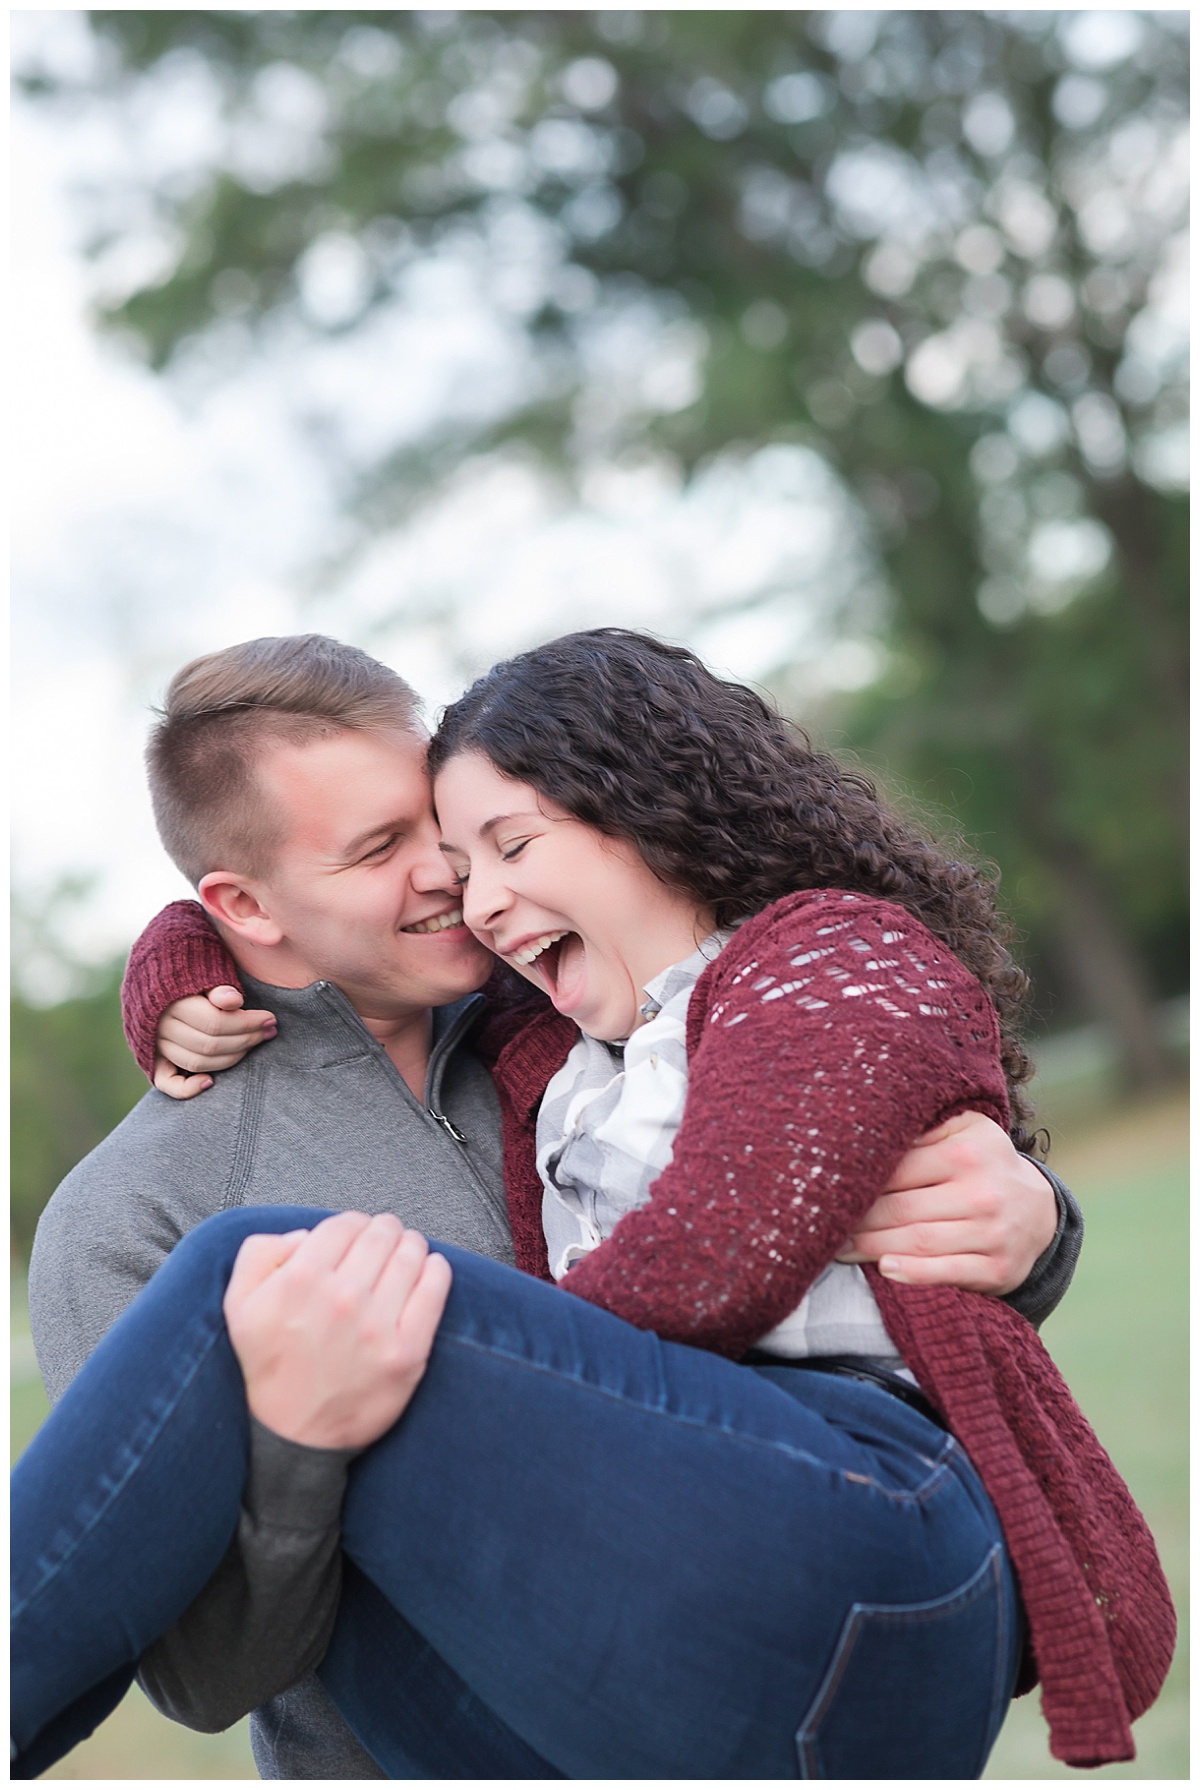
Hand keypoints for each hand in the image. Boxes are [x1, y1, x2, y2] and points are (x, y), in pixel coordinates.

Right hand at [153, 986, 277, 1099]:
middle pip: (210, 1044)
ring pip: (197, 1063)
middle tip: (268, 1032)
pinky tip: (211, 1082)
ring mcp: (156, 1047)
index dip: (248, 1023)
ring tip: (252, 1045)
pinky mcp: (154, 1062)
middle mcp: (161, 1027)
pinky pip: (167, 1083)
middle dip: (246, 1040)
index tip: (270, 1019)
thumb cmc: (194, 983)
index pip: (215, 1022)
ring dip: (231, 1059)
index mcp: (173, 1002)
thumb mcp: (205, 977)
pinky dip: (188, 1089)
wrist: (163, 987)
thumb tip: (234, 1001)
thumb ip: (218, 989)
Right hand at [223, 1212, 452, 1448]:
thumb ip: (260, 1253)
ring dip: (410, 1245)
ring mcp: (377, 1326)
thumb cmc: (268, 1367)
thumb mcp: (238, 1304)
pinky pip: (435, 1290)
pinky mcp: (407, 1352)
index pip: (344, 1224)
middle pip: (380, 1235)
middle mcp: (342, 1297)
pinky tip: (430, 1268)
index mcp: (300, 1279)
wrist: (292, 1436)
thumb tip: (306, 1235)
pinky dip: (436, 1270)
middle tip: (384, 1237)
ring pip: (410, 1255)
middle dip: (383, 1230)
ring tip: (406, 1250)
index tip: (355, 1232)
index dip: (352, 1223)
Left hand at [837, 1111, 1057, 1294]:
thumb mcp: (965, 1131)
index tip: (827, 1192)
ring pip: (917, 1242)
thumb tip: (866, 1132)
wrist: (1040, 1212)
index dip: (858, 1183)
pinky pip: (948, 1273)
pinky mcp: (999, 1269)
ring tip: (837, 1249)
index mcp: (967, 1152)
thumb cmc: (984, 1166)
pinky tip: (885, 1269)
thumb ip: (924, 1129)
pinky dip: (913, 1273)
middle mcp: (982, 1191)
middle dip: (856, 1221)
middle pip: (900, 1209)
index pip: (897, 1169)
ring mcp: (992, 1233)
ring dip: (871, 1248)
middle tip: (823, 1226)